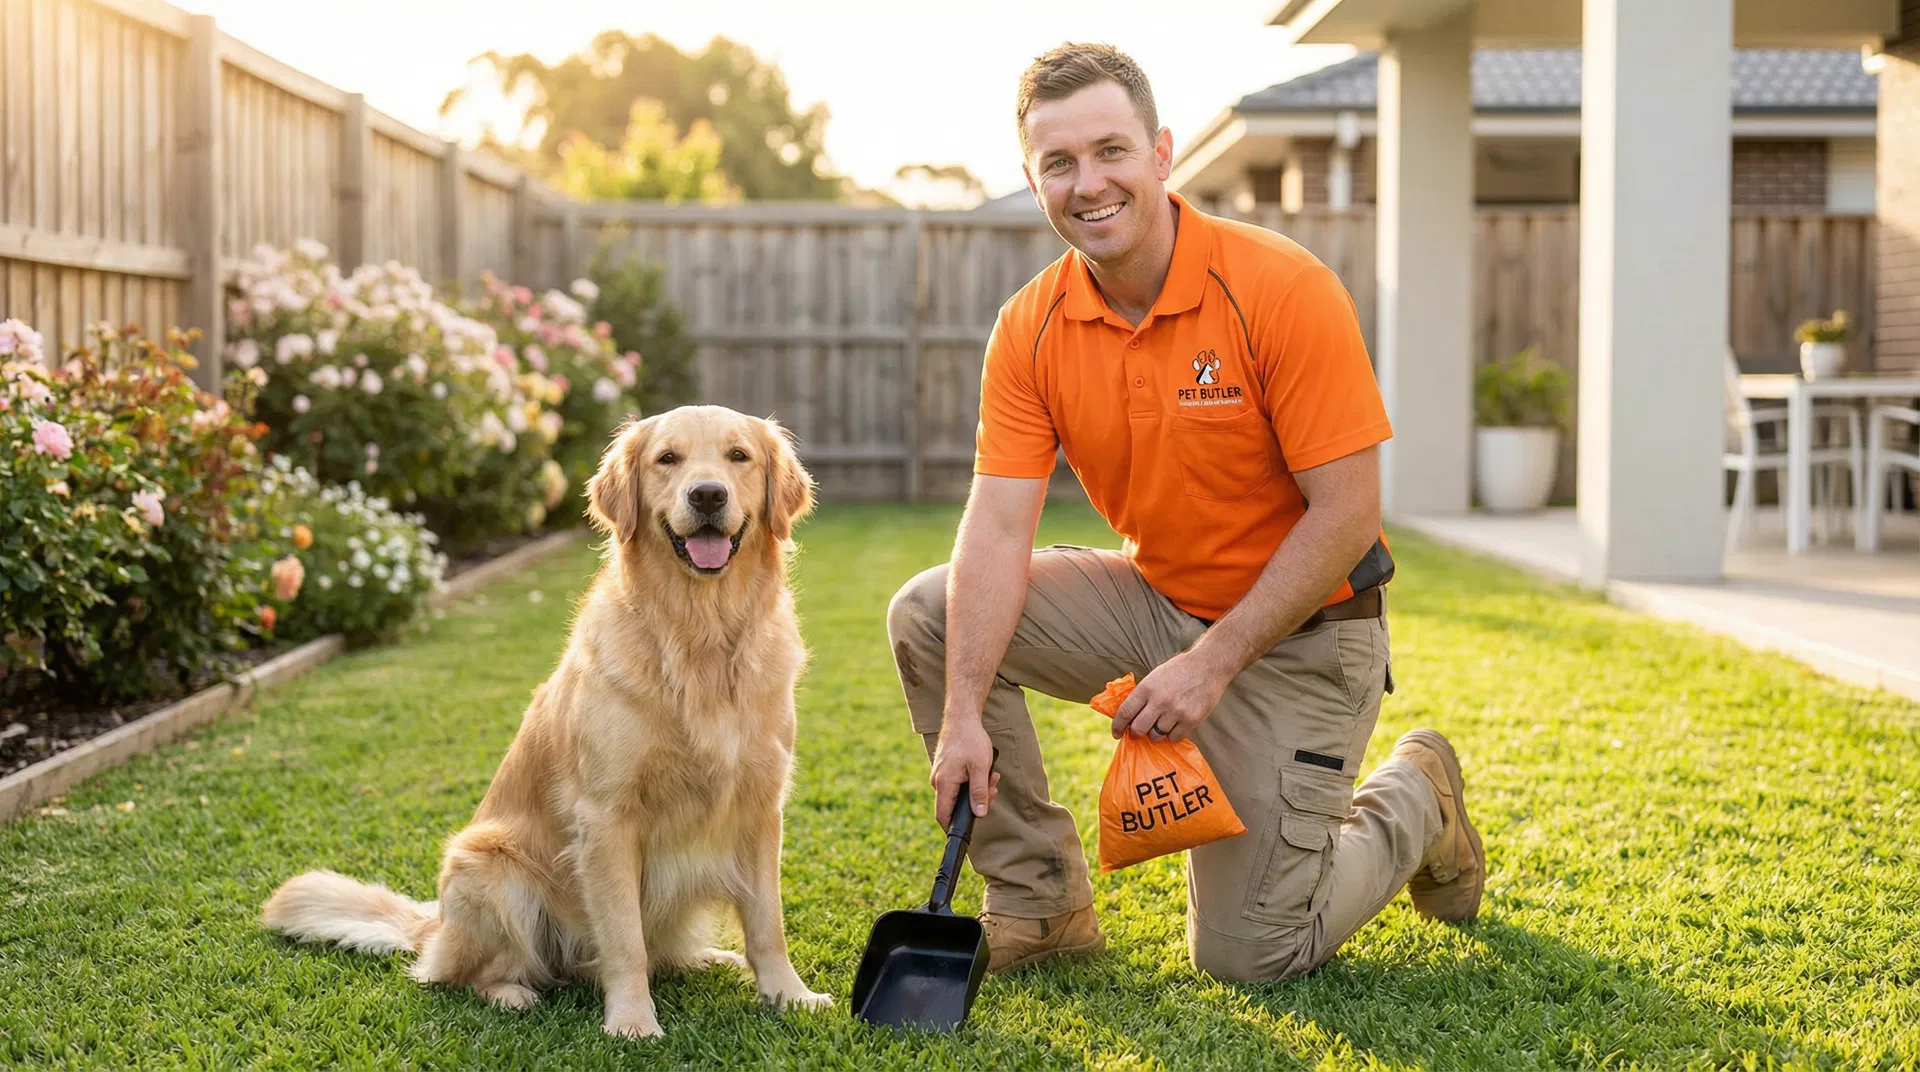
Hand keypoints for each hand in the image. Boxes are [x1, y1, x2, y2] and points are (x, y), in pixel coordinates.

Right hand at [930, 718, 1000, 828]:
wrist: (962, 718)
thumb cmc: (971, 740)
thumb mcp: (981, 768)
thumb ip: (979, 792)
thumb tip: (979, 814)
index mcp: (943, 783)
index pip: (943, 816)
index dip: (954, 827)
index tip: (968, 828)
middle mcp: (937, 781)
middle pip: (954, 805)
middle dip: (977, 801)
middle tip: (993, 788)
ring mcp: (940, 775)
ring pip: (958, 794)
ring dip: (977, 789)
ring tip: (992, 776)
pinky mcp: (945, 770)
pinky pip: (957, 784)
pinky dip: (972, 781)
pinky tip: (984, 772)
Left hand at [1111, 651, 1231, 742]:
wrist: (1208, 665)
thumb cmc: (1179, 670)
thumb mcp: (1155, 676)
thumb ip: (1142, 695)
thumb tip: (1127, 717)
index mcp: (1147, 687)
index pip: (1125, 712)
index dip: (1117, 726)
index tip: (1116, 733)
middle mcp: (1160, 700)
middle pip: (1138, 729)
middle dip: (1135, 733)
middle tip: (1139, 732)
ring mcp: (1176, 711)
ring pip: (1156, 736)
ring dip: (1156, 733)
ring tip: (1161, 723)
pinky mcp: (1191, 719)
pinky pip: (1174, 737)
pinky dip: (1172, 735)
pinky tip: (1175, 724)